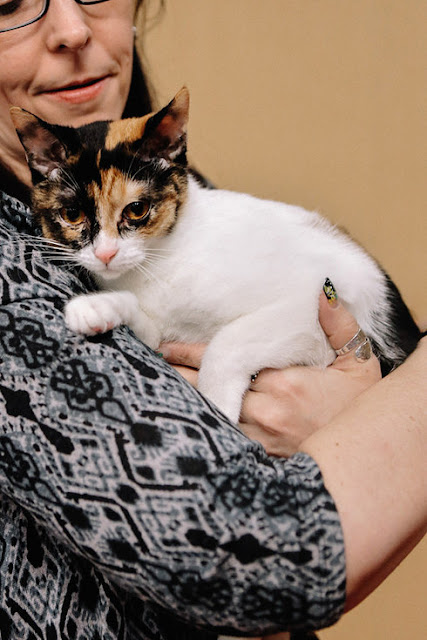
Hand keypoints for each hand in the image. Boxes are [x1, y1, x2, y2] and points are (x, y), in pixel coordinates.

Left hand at [160, 290, 380, 455]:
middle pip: (208, 389)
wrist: (370, 459)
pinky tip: (182, 423)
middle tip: (145, 366)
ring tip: (153, 392)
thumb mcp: (358, 360)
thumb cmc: (359, 406)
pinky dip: (201, 428)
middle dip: (176, 377)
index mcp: (284, 381)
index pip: (224, 360)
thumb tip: (321, 291)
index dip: (191, 354)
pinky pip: (221, 440)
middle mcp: (265, 410)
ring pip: (208, 416)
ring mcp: (259, 439)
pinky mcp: (258, 460)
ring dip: (183, 403)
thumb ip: (338, 324)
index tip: (165, 348)